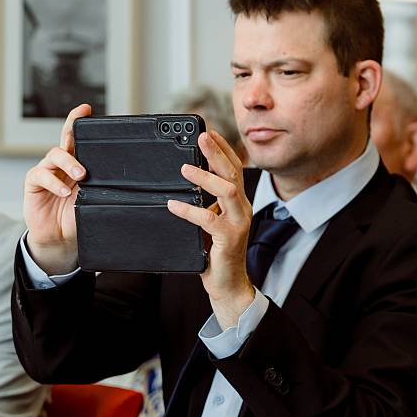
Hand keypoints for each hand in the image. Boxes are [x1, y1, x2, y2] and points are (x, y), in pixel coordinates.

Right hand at [23, 104, 91, 274]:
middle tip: (84, 135)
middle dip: (72, 128)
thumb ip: (100, 187)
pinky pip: (40, 174)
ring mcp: (47, 171)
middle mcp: (62, 164)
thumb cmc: (76, 216)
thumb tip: (123, 181)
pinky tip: (63, 192)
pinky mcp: (34, 182)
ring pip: (55, 155)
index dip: (79, 122)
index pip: (79, 139)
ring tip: (81, 176)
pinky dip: (53, 182)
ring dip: (70, 164)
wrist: (60, 238)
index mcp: (78, 164)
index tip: (87, 109)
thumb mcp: (93, 200)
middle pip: (65, 139)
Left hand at [166, 131, 254, 327]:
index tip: (209, 132)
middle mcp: (241, 209)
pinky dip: (189, 210)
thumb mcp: (210, 221)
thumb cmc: (215, 253)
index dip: (223, 149)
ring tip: (185, 168)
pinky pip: (208, 220)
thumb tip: (186, 182)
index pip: (234, 169)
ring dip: (206, 177)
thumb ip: (205, 203)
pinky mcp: (228, 239)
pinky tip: (174, 205)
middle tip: (202, 137)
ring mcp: (238, 223)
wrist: (227, 284)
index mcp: (237, 203)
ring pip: (226, 191)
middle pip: (233, 173)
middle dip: (217, 152)